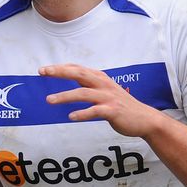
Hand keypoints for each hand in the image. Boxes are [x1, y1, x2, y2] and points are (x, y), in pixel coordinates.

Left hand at [39, 64, 164, 137]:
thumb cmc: (120, 104)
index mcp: (99, 77)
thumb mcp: (103, 89)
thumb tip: (69, 74)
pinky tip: (71, 116)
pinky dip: (83, 113)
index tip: (43, 70)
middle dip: (59, 72)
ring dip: (65, 95)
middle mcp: (103, 84)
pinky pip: (95, 111)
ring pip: (83, 93)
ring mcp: (108, 97)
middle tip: (43, 72)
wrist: (144, 119)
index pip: (77, 68)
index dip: (60, 67)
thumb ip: (88, 82)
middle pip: (78, 73)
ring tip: (49, 100)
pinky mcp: (113, 111)